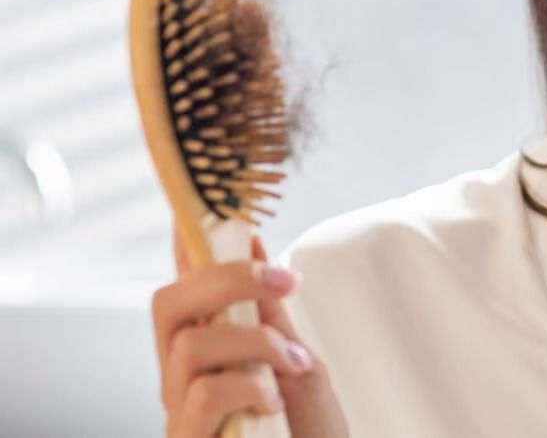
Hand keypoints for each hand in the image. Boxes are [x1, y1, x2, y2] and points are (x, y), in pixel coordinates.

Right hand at [152, 226, 349, 436]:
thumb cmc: (307, 435)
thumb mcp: (298, 366)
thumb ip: (271, 316)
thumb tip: (253, 247)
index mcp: (206, 354)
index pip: (183, 288)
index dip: (186, 244)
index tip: (212, 204)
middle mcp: (181, 381)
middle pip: (168, 303)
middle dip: (225, 279)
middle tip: (285, 278)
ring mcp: (180, 414)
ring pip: (187, 346)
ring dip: (253, 340)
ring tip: (297, 363)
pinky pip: (199, 396)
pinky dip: (246, 386)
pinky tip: (276, 401)